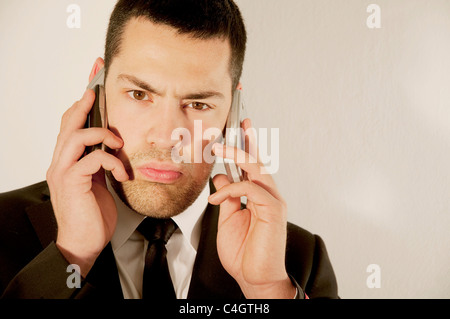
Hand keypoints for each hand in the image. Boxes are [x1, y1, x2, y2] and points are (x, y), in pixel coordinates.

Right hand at [46, 63, 127, 276]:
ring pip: (76, 135)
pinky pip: (92, 159)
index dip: (81, 102)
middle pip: (69, 122)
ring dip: (102, 133)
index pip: (72, 124)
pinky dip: (111, 161)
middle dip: (85, 101)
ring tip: (119, 143)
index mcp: (69, 160)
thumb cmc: (93, 214)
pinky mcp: (71, 182)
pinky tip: (122, 174)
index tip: (92, 82)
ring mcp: (63, 171)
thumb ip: (99, 162)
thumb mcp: (99, 182)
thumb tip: (110, 146)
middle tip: (98, 85)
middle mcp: (61, 162)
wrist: (84, 243)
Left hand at [208, 119, 295, 298]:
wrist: (255, 277)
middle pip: (257, 160)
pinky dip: (230, 189)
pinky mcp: (273, 210)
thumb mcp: (228, 218)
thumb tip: (220, 175)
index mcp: (257, 196)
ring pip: (257, 168)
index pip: (251, 166)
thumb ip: (226, 196)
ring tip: (218, 147)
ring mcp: (272, 201)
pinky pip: (250, 189)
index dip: (246, 144)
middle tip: (236, 122)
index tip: (239, 126)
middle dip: (247, 139)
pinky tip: (216, 197)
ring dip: (237, 154)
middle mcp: (267, 195)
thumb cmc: (243, 252)